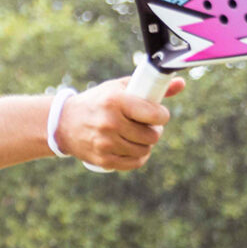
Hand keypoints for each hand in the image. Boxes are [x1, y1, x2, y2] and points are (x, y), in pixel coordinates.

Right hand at [56, 75, 181, 170]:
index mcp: (115, 101)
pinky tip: (133, 148)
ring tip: (138, 136)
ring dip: (146, 144)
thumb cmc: (98, 102)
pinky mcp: (103, 159)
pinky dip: (138, 157)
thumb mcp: (119, 88)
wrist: (64, 123)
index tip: (157, 114)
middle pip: (152, 135)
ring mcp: (106, 143)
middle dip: (154, 131)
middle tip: (147, 126)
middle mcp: (109, 123)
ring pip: (145, 150)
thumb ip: (150, 88)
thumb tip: (182, 84)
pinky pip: (134, 163)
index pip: (155, 114)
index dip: (161, 116)